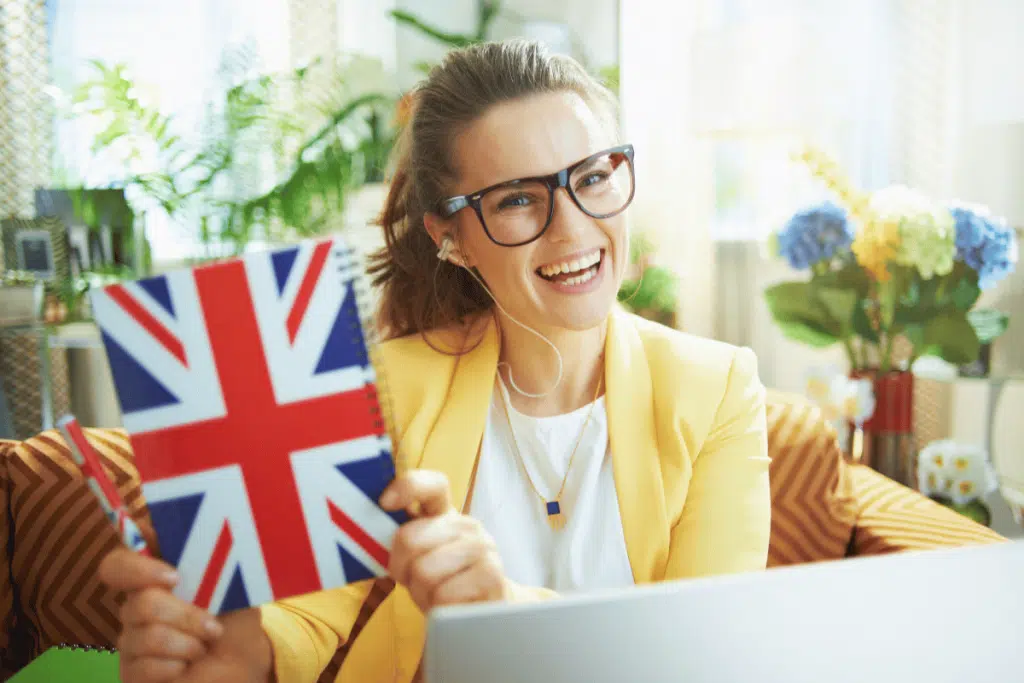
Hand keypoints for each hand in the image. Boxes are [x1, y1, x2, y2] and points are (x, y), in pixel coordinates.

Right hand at [97, 548, 264, 682]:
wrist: (240, 664)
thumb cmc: (234, 620)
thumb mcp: (238, 589)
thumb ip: (224, 566)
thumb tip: (222, 542)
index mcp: (156, 576)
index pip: (121, 562)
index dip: (137, 566)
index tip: (175, 577)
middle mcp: (136, 605)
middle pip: (138, 602)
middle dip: (184, 615)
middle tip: (212, 623)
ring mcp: (130, 639)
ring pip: (149, 636)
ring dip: (190, 643)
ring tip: (205, 645)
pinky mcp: (130, 671)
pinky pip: (146, 667)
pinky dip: (177, 666)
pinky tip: (187, 665)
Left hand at [380, 470, 508, 612]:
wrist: (481, 616)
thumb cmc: (439, 584)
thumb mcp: (415, 559)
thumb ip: (399, 540)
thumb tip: (368, 532)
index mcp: (445, 515)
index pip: (432, 485)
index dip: (407, 487)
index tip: (384, 503)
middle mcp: (466, 525)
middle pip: (410, 538)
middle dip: (401, 568)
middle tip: (413, 580)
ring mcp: (482, 547)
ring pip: (424, 570)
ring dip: (421, 592)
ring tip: (434, 595)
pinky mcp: (491, 575)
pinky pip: (443, 594)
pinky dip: (438, 608)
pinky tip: (448, 607)